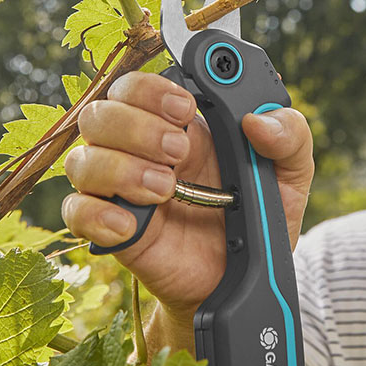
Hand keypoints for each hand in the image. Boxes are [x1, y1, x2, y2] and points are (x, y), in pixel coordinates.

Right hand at [62, 70, 313, 327]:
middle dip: (136, 126)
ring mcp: (122, 189)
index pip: (138, 85)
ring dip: (119, 168)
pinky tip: (130, 225)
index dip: (151, 89)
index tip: (185, 108)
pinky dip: (96, 214)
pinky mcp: (112, 229)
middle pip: (100, 113)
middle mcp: (140, 149)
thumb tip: (258, 121)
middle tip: (179, 152)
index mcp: (179, 125)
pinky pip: (75, 211)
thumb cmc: (259, 217)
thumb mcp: (290, 174)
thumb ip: (290, 136)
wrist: (245, 280)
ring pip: (82, 159)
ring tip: (165, 189)